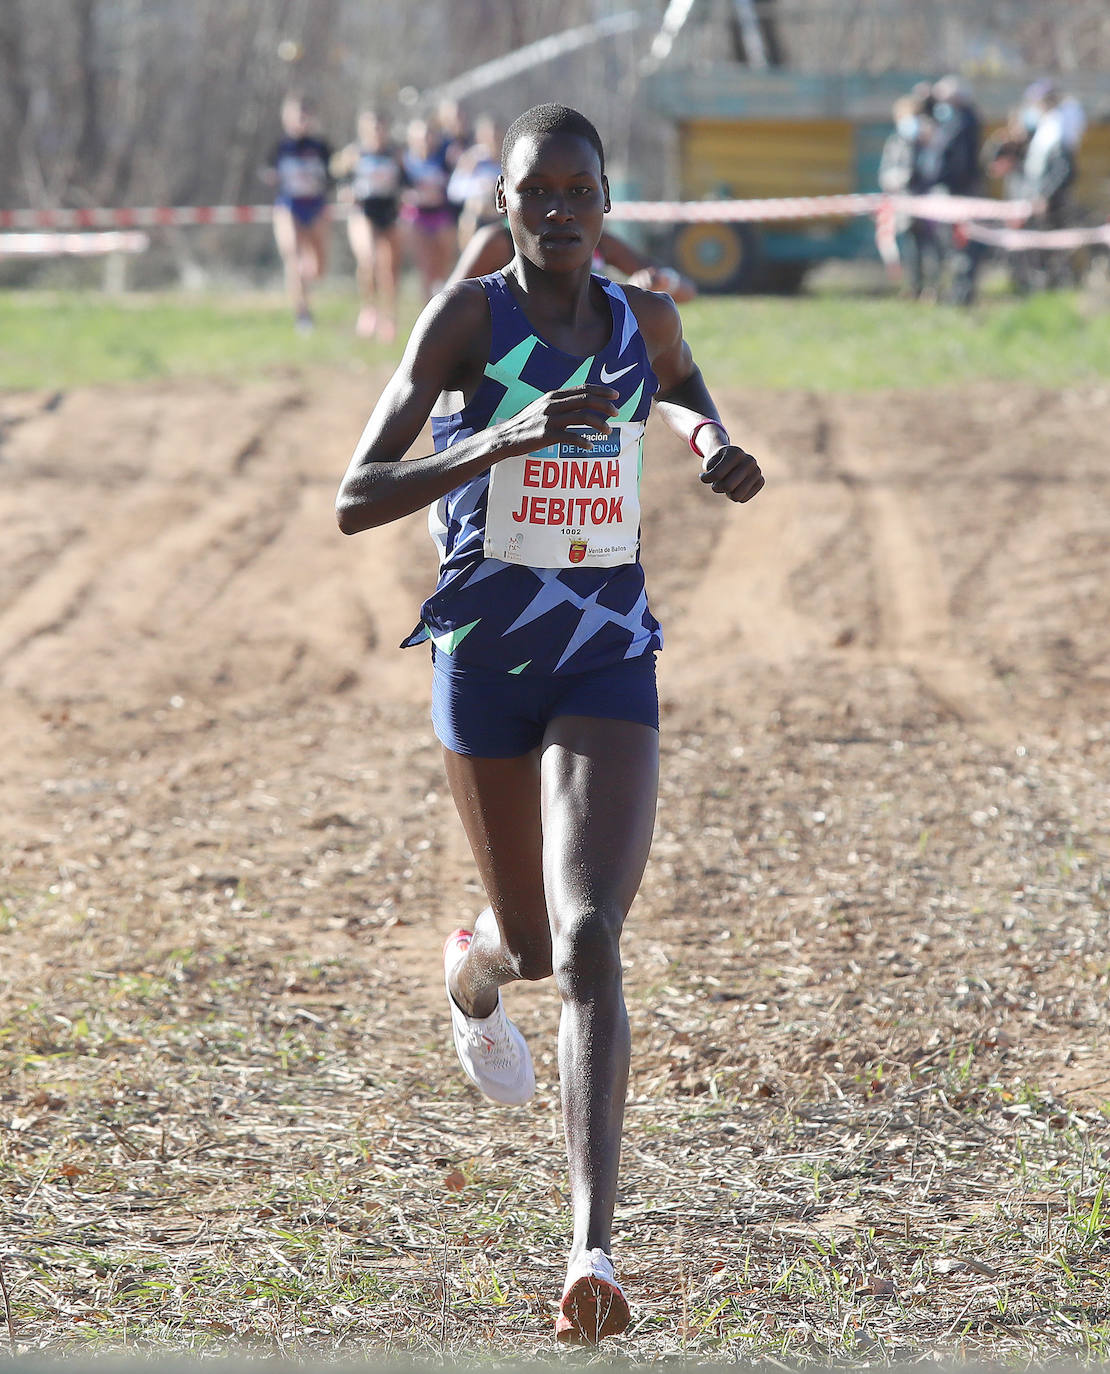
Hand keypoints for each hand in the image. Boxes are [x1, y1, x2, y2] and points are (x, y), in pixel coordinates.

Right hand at [493, 385, 618, 456]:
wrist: (505, 437)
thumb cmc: (526, 424)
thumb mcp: (542, 407)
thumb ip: (559, 403)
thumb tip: (579, 402)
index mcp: (554, 395)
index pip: (583, 388)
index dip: (602, 390)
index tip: (616, 395)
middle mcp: (553, 404)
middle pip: (586, 400)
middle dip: (605, 405)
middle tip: (617, 412)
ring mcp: (550, 419)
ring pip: (582, 417)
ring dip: (599, 423)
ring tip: (609, 431)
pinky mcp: (546, 435)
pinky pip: (571, 437)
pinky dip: (583, 441)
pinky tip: (590, 446)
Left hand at [699, 444, 764, 502]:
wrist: (731, 457)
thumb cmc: (717, 462)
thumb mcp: (709, 464)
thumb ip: (712, 474)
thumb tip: (728, 488)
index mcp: (735, 453)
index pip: (717, 474)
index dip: (706, 478)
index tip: (703, 476)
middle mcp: (749, 460)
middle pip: (727, 486)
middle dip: (717, 487)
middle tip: (716, 483)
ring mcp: (757, 471)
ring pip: (736, 496)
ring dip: (727, 493)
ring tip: (726, 484)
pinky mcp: (760, 481)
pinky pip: (743, 499)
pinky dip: (735, 496)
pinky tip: (735, 487)